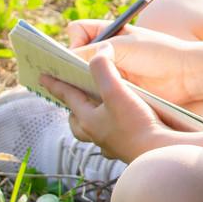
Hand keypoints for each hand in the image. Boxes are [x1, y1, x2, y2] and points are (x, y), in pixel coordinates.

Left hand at [42, 53, 172, 164]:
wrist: (159, 152)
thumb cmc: (136, 123)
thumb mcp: (116, 90)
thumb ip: (103, 68)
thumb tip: (101, 49)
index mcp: (88, 120)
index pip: (68, 97)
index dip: (56, 84)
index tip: (42, 77)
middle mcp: (96, 134)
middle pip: (77, 120)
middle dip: (73, 108)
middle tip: (75, 96)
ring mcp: (111, 144)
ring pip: (93, 131)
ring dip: (92, 120)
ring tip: (100, 110)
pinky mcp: (127, 149)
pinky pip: (112, 139)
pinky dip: (112, 130)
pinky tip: (123, 125)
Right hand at [64, 19, 196, 103]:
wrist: (185, 75)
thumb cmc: (158, 54)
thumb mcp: (122, 48)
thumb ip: (93, 53)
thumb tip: (64, 62)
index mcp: (109, 34)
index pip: (77, 32)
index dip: (73, 42)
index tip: (77, 55)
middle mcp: (107, 52)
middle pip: (75, 56)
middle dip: (68, 65)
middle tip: (63, 76)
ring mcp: (112, 71)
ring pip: (83, 76)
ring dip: (78, 83)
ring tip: (76, 90)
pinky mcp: (117, 90)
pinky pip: (95, 92)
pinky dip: (90, 96)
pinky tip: (90, 101)